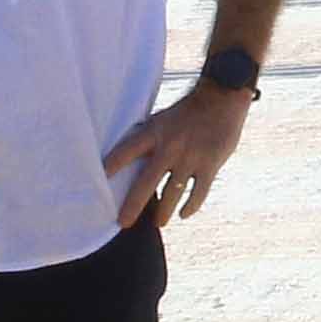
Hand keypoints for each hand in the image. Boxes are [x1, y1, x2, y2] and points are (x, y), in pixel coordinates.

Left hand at [104, 83, 254, 225]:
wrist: (221, 98)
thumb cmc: (187, 111)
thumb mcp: (162, 119)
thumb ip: (148, 138)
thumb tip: (129, 157)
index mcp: (154, 133)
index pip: (126, 151)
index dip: (112, 166)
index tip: (99, 181)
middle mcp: (170, 147)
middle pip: (146, 183)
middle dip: (133, 206)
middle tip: (123, 223)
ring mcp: (191, 158)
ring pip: (172, 193)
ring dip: (163, 212)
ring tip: (157, 223)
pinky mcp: (210, 165)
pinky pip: (198, 193)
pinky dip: (190, 206)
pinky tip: (183, 214)